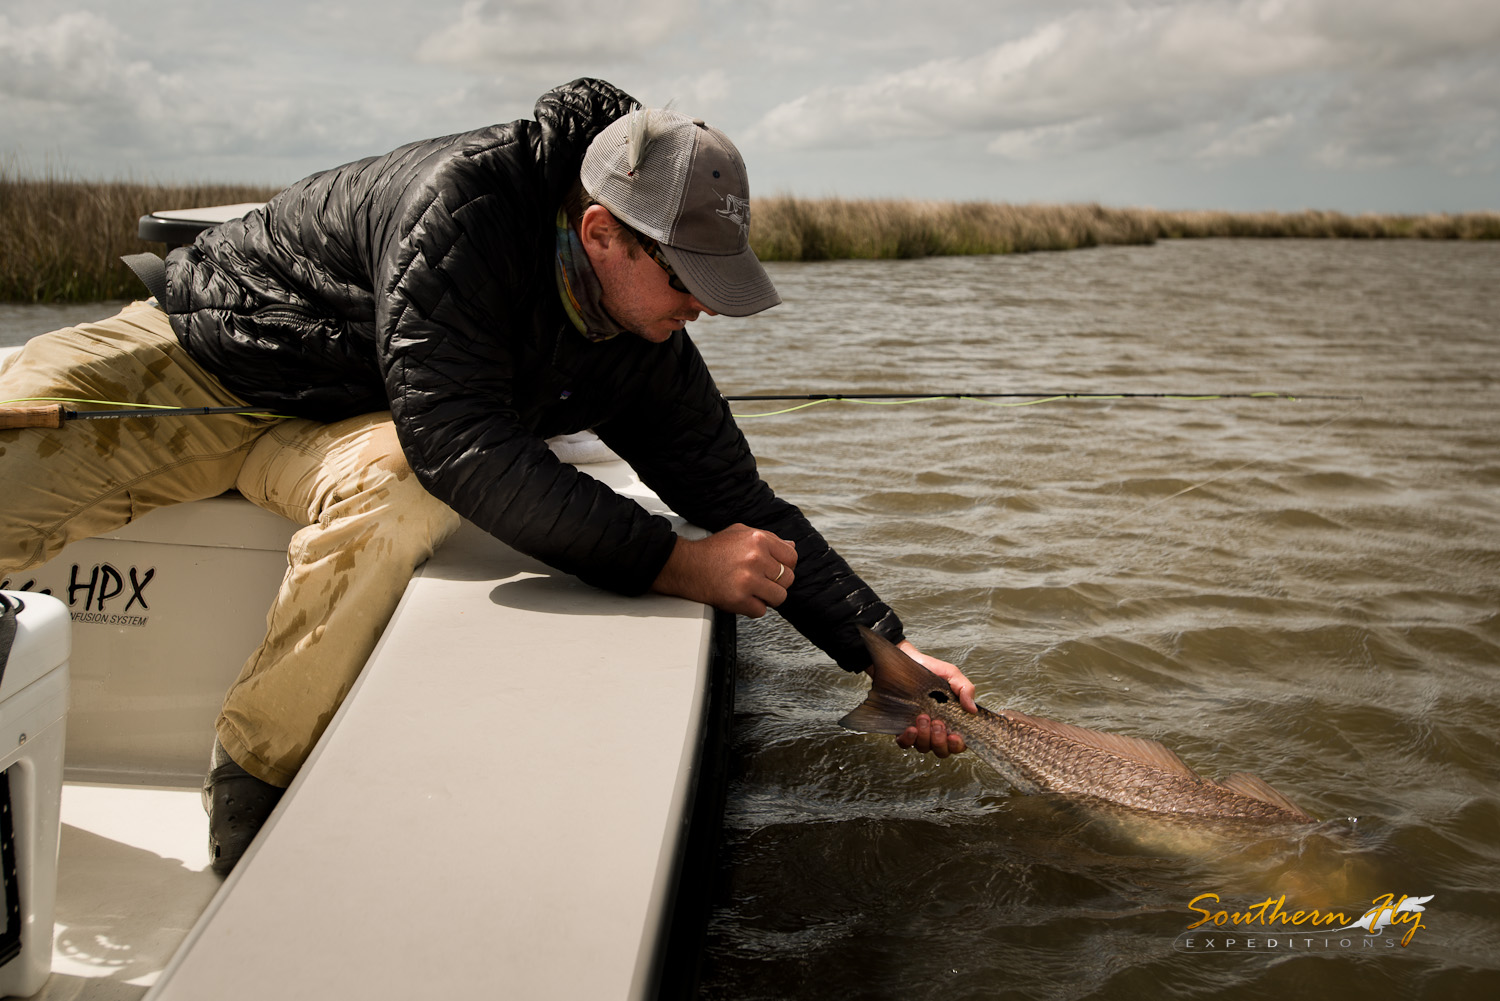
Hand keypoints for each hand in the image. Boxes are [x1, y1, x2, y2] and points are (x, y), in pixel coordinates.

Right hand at [650, 523, 797, 616]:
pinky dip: (751, 608)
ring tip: (751, 590)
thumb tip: (791, 546)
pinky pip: (760, 611)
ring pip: (779, 597)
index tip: (774, 570)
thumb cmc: (711, 550)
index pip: (792, 557)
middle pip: (788, 579)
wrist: (684, 566)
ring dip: (766, 597)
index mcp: (758, 539)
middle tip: (759, 581)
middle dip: (775, 583)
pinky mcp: (738, 599)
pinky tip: (740, 597)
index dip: (784, 565)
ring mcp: (748, 580)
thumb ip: (768, 538)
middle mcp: (755, 558)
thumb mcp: (740, 533)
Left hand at [891, 640, 975, 756]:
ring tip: (923, 717)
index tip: (954, 735)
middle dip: (940, 741)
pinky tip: (911, 728)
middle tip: (937, 722)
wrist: (905, 661)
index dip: (957, 745)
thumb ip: (965, 689)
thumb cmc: (929, 669)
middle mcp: (935, 729)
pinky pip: (905, 744)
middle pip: (942, 751)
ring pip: (924, 748)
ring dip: (925, 737)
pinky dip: (908, 740)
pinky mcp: (901, 728)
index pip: (958, 743)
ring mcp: (919, 730)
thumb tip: (973, 709)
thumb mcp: (951, 674)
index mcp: (951, 719)